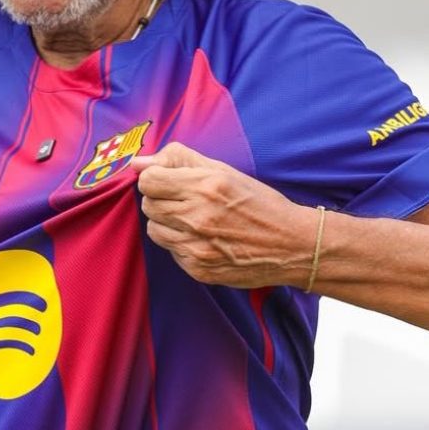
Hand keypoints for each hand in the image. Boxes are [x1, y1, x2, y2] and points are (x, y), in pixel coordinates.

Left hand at [131, 142, 314, 288]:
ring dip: (168, 223)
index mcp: (205, 186)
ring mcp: (197, 247)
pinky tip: (205, 239)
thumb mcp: (224, 170)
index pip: (148, 181)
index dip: (156, 178)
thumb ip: (178, 160)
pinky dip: (181, 244)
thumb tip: (137, 162)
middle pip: (149, 204)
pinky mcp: (198, 269)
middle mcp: (198, 217)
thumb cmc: (258, 202)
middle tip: (186, 200)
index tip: (170, 181)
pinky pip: (171, 251)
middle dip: (162, 199)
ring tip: (194, 220)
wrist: (291, 245)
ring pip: (154, 230)